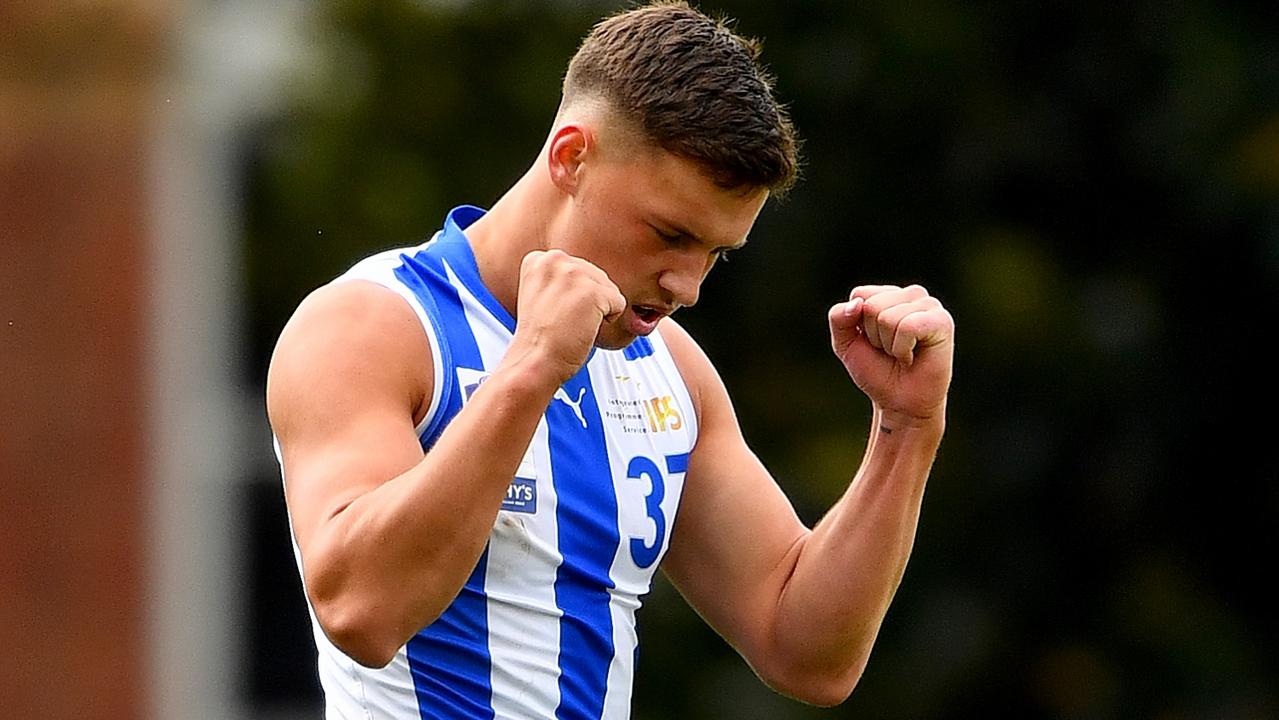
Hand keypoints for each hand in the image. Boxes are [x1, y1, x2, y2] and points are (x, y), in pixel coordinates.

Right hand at [509, 249, 626, 382]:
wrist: (534, 361)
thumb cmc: (539, 338)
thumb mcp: (543, 294)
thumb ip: (563, 279)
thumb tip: (591, 277)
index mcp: (539, 259)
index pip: (579, 269)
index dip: (574, 295)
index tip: (555, 311)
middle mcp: (555, 259)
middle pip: (597, 277)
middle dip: (588, 302)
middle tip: (564, 320)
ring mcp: (574, 274)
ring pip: (609, 290)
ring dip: (597, 311)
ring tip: (572, 324)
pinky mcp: (592, 292)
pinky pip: (619, 304)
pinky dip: (607, 322)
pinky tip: (583, 329)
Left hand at [828, 285, 953, 425]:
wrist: (899, 403)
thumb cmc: (877, 371)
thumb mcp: (845, 344)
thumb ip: (838, 318)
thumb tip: (857, 304)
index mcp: (890, 294)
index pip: (860, 294)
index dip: (859, 326)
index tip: (874, 343)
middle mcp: (912, 294)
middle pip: (872, 306)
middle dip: (874, 336)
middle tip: (891, 352)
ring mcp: (930, 306)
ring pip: (888, 317)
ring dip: (889, 345)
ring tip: (903, 354)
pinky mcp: (942, 321)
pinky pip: (908, 326)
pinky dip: (902, 348)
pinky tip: (913, 357)